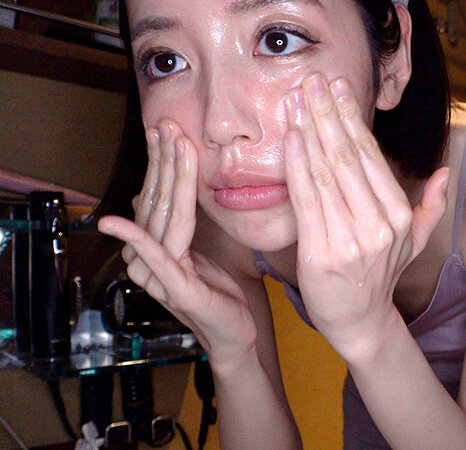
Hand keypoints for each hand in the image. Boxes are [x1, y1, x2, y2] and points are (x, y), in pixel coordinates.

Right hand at [98, 120, 256, 367]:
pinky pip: (157, 255)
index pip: (155, 197)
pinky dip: (137, 237)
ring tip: (174, 145)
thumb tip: (144, 196)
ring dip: (169, 178)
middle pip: (157, 202)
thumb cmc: (217, 290)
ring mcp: (158, 274)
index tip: (164, 129)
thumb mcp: (197, 250)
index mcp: (153, 247)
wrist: (234, 332)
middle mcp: (147, 259)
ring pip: (164, 218)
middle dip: (163, 161)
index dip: (159, 163)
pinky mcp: (174, 289)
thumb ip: (174, 223)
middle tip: (168, 125)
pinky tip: (118, 219)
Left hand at [282, 73, 449, 359]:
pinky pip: (307, 200)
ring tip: (297, 100)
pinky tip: (291, 139)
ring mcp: (350, 240)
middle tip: (312, 81)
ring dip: (309, 130)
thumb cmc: (380, 275)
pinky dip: (297, 166)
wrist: (359, 321)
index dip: (352, 119)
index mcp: (399, 215)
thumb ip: (430, 206)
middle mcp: (378, 224)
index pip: (371, 157)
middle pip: (347, 157)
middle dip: (328, 113)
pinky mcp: (321, 253)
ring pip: (326, 172)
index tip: (338, 90)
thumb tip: (444, 173)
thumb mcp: (414, 242)